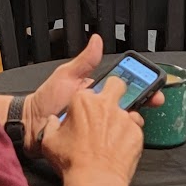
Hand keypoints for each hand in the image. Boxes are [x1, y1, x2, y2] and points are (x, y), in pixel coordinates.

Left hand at [20, 36, 158, 151]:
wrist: (31, 126)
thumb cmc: (46, 99)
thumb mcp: (66, 76)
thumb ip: (84, 61)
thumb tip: (97, 40)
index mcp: (97, 94)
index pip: (124, 89)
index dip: (141, 88)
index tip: (154, 88)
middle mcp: (100, 112)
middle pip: (128, 108)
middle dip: (143, 105)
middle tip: (153, 102)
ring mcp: (97, 129)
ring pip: (122, 127)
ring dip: (132, 123)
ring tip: (136, 118)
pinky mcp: (93, 145)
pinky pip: (110, 143)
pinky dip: (120, 140)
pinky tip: (124, 138)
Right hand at [39, 75, 144, 185]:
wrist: (95, 180)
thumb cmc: (73, 162)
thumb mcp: (50, 142)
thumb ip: (51, 126)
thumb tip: (53, 122)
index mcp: (82, 101)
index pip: (88, 90)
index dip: (88, 101)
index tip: (86, 111)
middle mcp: (105, 104)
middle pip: (116, 84)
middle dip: (115, 91)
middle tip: (109, 107)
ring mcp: (123, 117)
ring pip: (129, 110)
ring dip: (123, 119)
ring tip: (114, 135)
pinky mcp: (136, 132)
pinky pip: (136, 129)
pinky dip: (130, 136)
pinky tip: (120, 148)